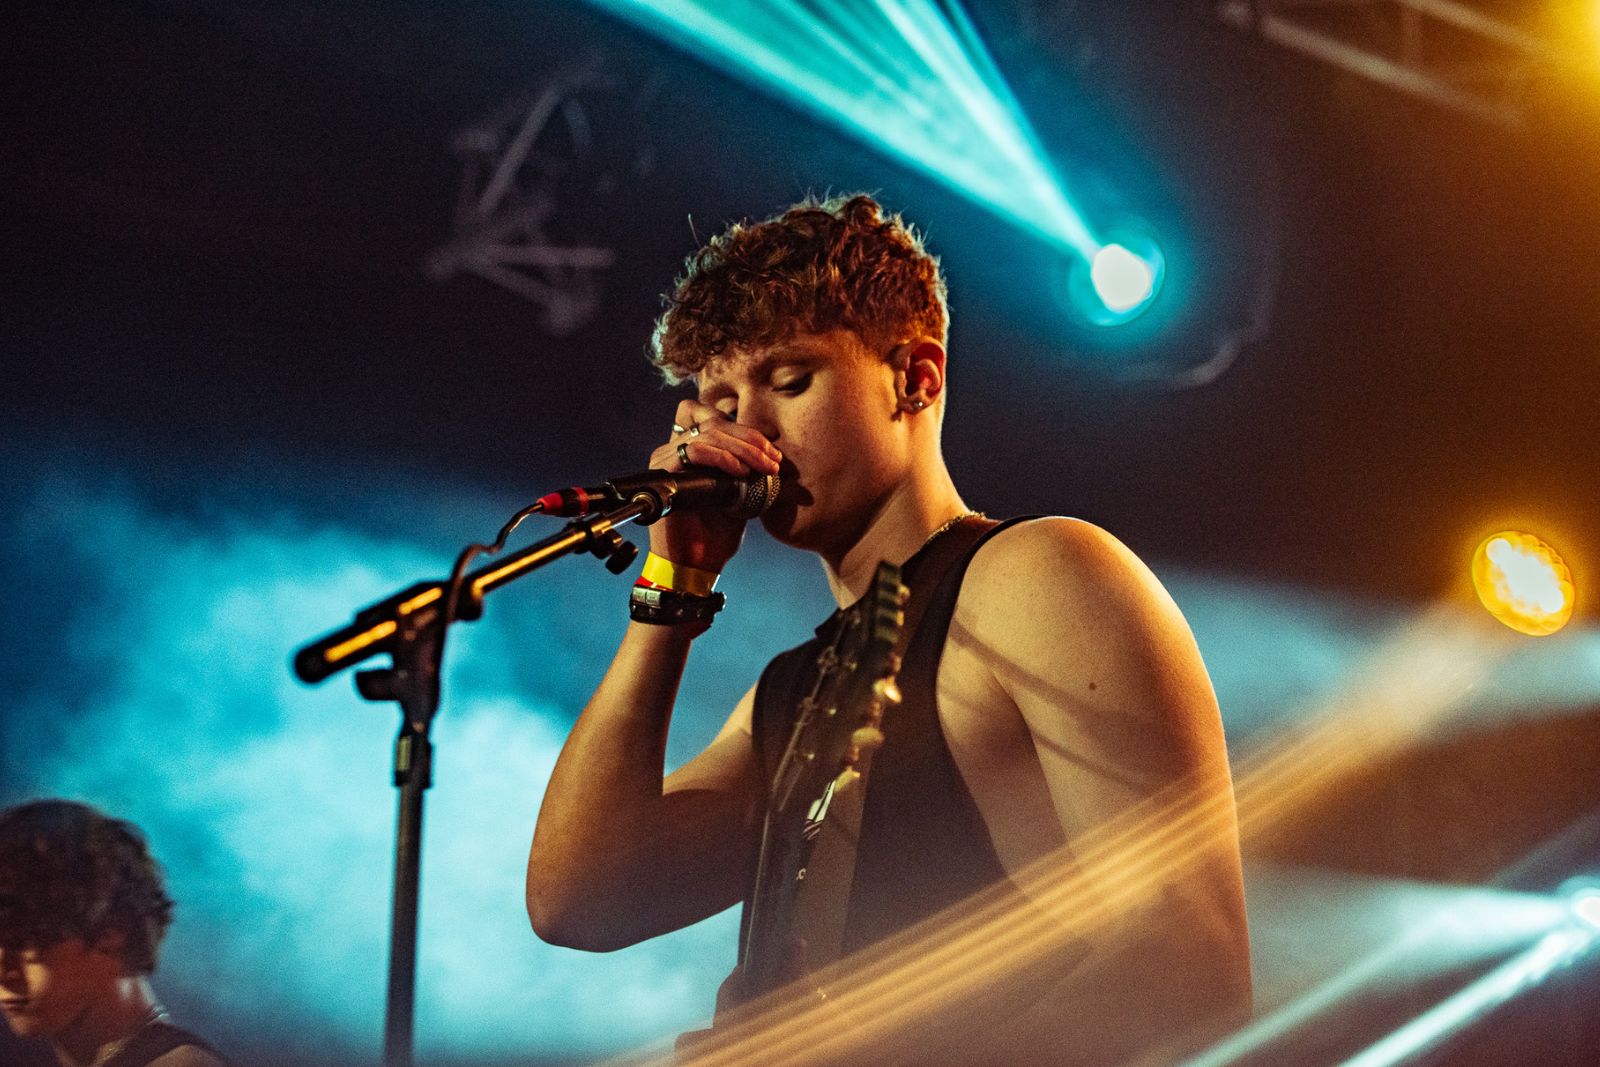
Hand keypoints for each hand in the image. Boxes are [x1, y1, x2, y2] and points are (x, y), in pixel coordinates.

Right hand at [647, 399, 781, 572]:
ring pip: (709, 433)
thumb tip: (774, 454)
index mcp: (693, 452)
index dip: (748, 433)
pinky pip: (695, 451)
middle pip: (716, 423)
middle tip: (773, 461)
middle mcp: (677, 450)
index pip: (720, 422)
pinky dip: (722, 457)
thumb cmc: (716, 534)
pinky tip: (740, 471)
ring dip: (742, 448)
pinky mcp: (665, 471)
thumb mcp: (740, 495)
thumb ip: (748, 470)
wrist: (696, 563)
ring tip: (763, 467)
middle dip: (750, 440)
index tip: (774, 455)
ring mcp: (668, 458)